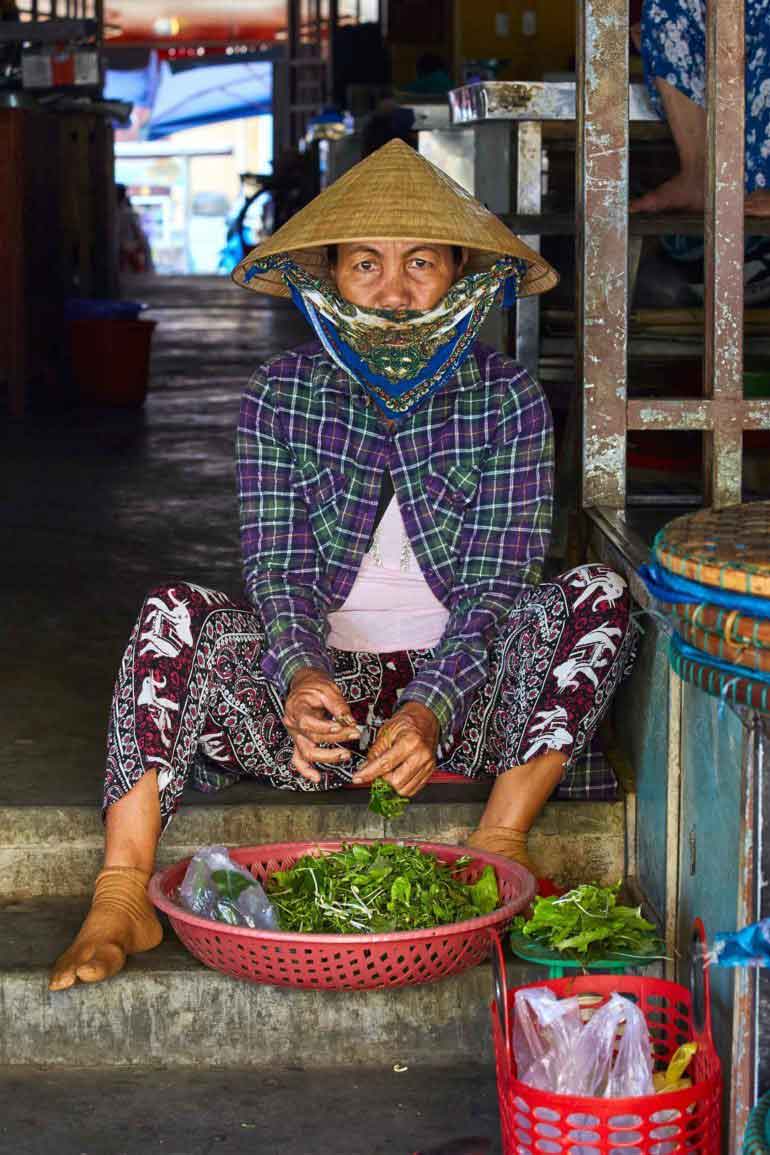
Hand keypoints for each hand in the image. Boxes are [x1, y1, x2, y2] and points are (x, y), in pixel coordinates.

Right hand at [283, 667, 360, 783]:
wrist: (304, 685)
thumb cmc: (314, 686)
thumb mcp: (328, 689)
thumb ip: (338, 706)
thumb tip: (350, 721)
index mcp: (296, 709)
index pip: (307, 722)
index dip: (325, 727)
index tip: (343, 725)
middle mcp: (293, 725)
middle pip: (311, 739)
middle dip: (335, 740)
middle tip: (354, 735)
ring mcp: (295, 735)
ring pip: (306, 753)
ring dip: (326, 757)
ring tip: (345, 755)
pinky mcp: (299, 742)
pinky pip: (298, 760)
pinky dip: (306, 771)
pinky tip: (317, 778)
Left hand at [352, 702, 438, 797]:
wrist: (425, 718)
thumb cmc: (407, 721)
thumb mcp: (387, 730)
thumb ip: (375, 750)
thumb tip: (365, 767)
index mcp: (410, 741)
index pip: (385, 764)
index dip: (368, 773)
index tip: (358, 777)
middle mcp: (421, 755)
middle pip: (396, 781)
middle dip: (383, 779)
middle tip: (378, 770)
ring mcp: (427, 764)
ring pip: (405, 789)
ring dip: (392, 785)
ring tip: (389, 772)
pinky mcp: (430, 771)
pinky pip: (413, 789)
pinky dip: (402, 787)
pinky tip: (398, 776)